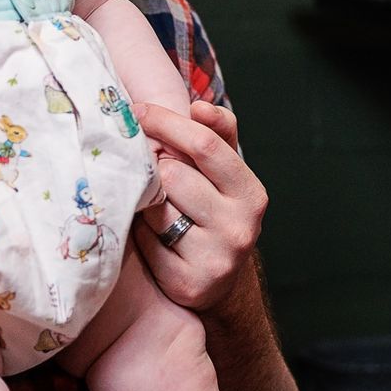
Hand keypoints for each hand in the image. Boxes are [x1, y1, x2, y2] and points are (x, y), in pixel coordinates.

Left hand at [133, 100, 266, 310]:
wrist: (217, 280)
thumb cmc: (214, 212)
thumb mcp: (225, 173)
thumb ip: (217, 134)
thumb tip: (199, 107)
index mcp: (251, 193)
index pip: (206, 144)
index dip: (167, 122)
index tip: (138, 111)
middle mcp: (240, 227)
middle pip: (174, 175)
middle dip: (157, 170)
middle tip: (156, 177)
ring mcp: (216, 258)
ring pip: (157, 208)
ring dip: (149, 204)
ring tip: (160, 211)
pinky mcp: (188, 283)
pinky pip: (146, 243)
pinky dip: (143, 236)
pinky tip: (154, 238)